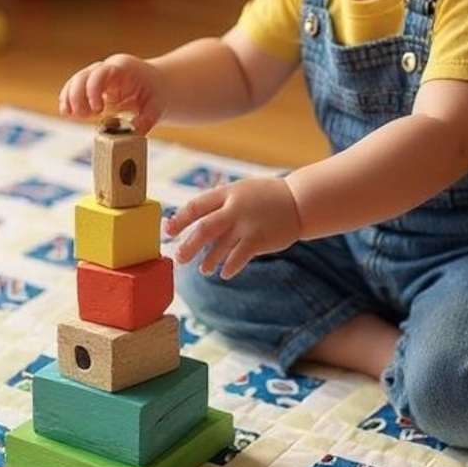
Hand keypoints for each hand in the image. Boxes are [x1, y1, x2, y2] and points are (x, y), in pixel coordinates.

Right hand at [58, 54, 166, 133]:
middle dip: (78, 95)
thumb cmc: (157, 95)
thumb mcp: (157, 109)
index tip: (97, 109)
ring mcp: (99, 76)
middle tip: (82, 115)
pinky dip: (70, 100)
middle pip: (84, 75)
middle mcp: (108, 69)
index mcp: (124, 69)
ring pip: (77, 81)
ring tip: (69, 115)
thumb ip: (145, 122)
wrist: (158, 86)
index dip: (94, 90)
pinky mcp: (94, 86)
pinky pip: (76, 88)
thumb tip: (131, 136)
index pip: (101, 73)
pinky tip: (67, 113)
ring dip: (70, 98)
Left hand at [165, 177, 300, 278]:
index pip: (196, 206)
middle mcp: (234, 208)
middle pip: (204, 229)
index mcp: (226, 194)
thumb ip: (219, 207)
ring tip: (203, 269)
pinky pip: (239, 257)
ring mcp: (247, 224)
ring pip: (220, 247)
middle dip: (188, 245)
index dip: (179, 219)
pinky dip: (229, 267)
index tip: (168, 230)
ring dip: (209, 260)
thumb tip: (193, 227)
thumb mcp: (240, 193)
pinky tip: (224, 273)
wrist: (298, 201)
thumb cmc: (265, 199)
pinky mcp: (259, 239)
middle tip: (179, 258)